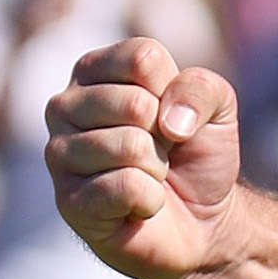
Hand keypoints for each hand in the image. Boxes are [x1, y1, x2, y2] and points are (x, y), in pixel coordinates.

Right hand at [45, 38, 241, 278]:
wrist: (201, 219)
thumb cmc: (196, 152)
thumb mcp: (218, 107)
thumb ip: (201, 89)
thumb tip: (167, 119)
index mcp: (95, 70)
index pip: (142, 59)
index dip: (175, 91)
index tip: (172, 113)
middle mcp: (65, 106)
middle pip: (135, 104)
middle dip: (166, 135)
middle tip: (161, 151)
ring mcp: (59, 154)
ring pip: (129, 146)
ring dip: (157, 168)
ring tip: (149, 176)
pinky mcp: (67, 201)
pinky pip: (125, 187)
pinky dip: (150, 199)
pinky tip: (139, 205)